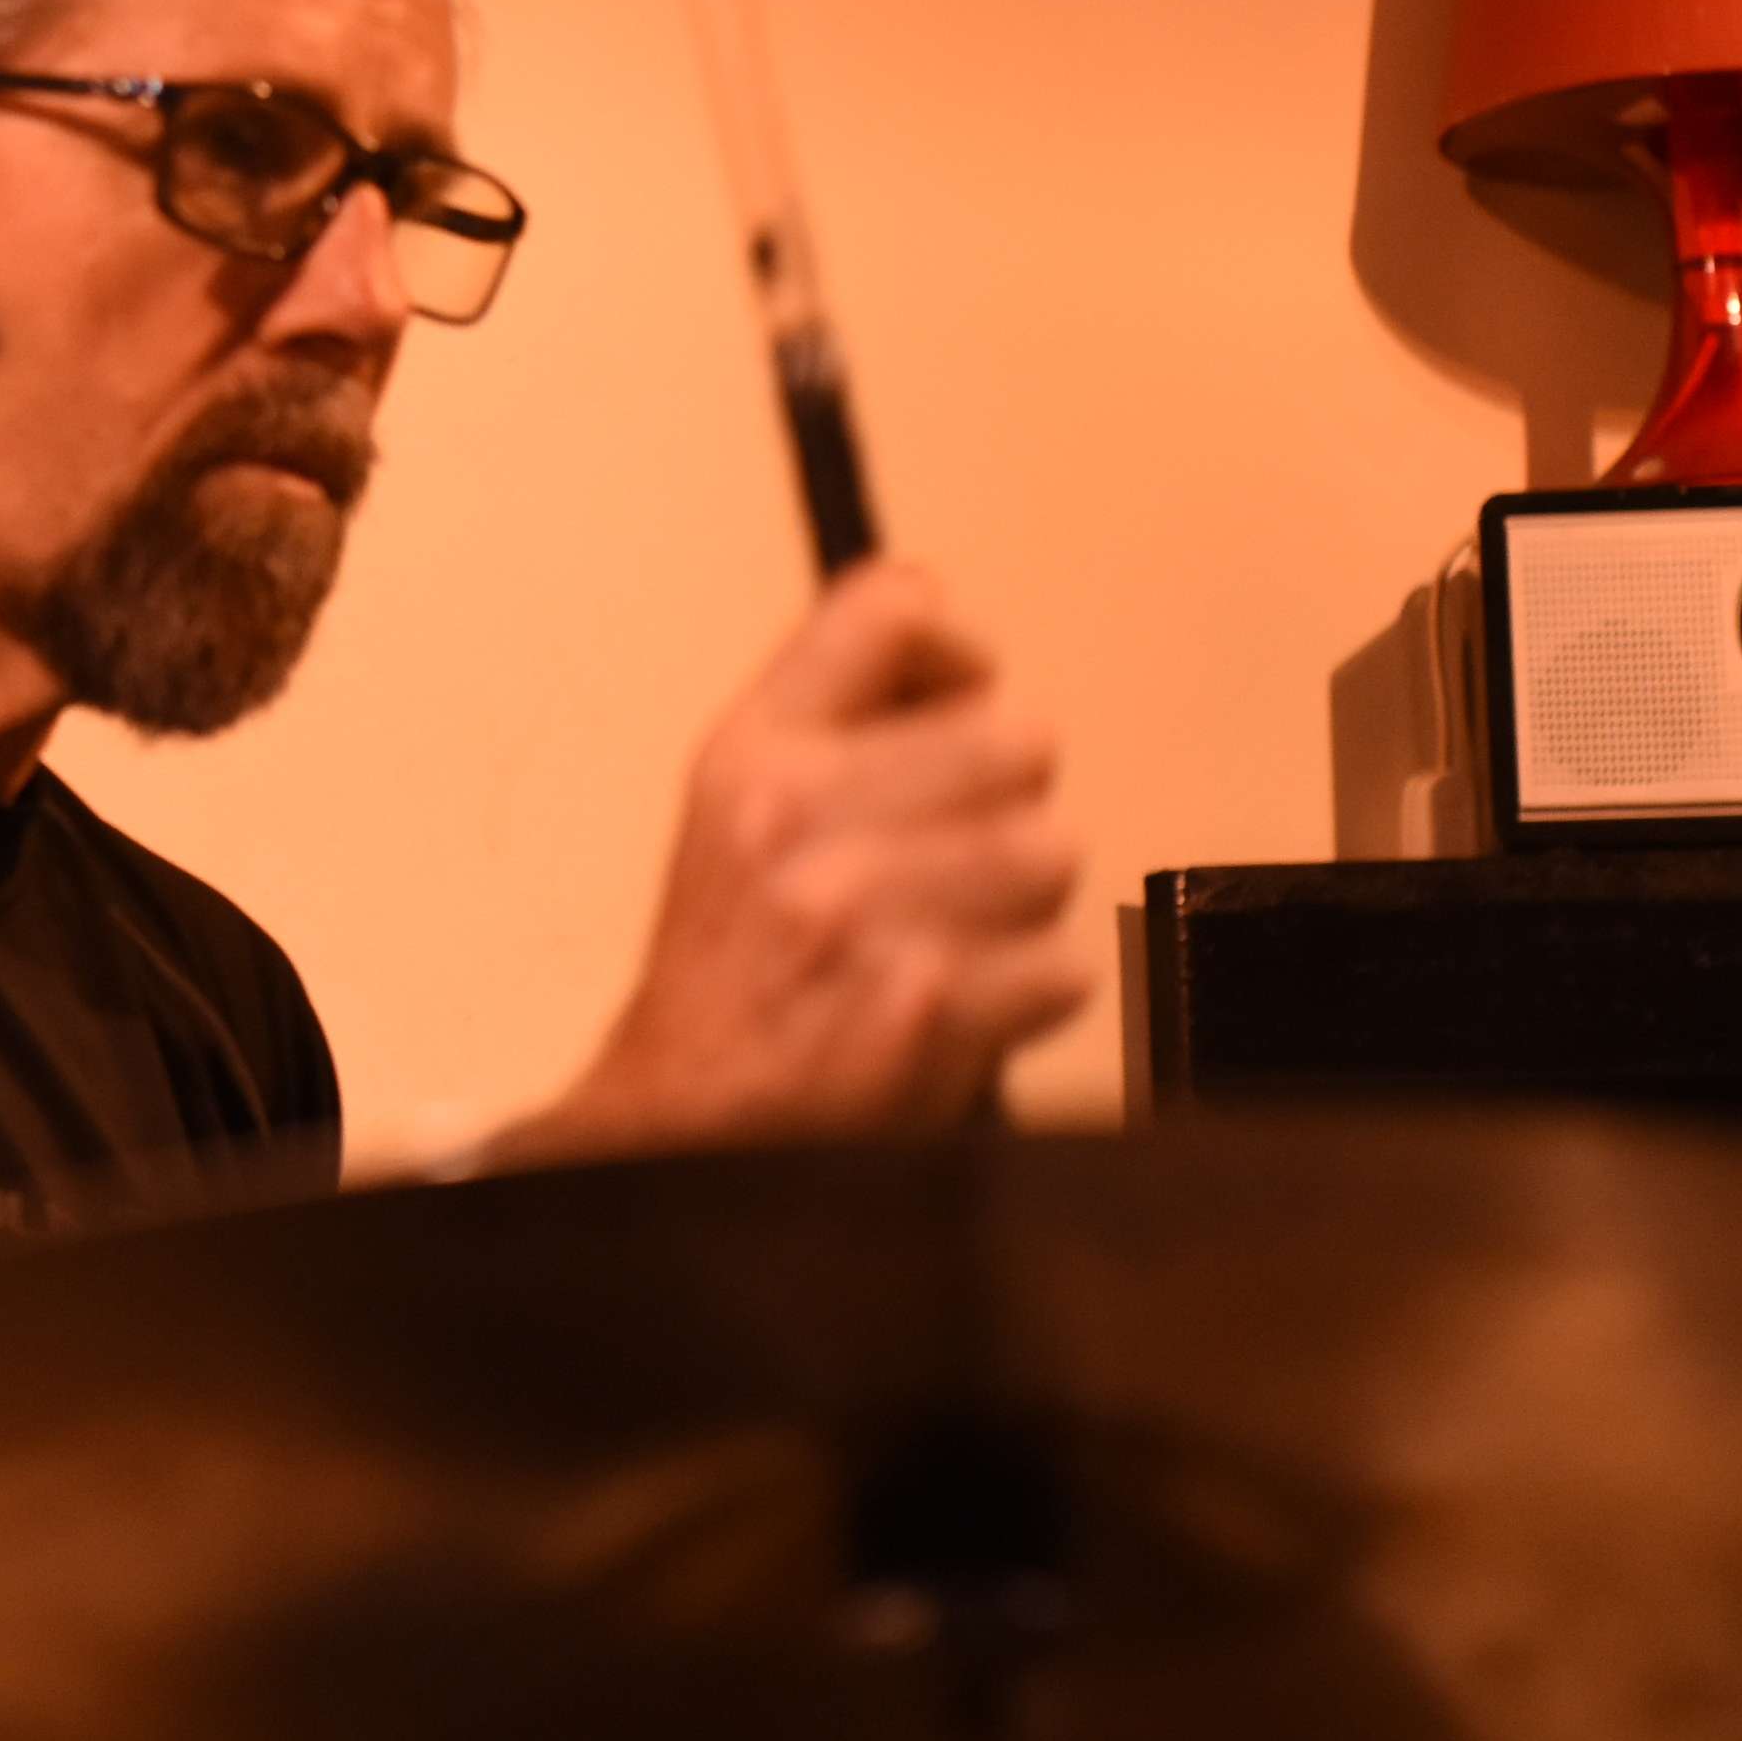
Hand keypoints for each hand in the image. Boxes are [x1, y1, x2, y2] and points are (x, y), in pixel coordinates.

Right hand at [524, 561, 1084, 1151]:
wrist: (679, 1131)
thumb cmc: (726, 979)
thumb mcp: (735, 813)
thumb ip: (832, 724)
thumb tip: (959, 666)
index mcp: (753, 752)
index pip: (890, 609)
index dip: (956, 652)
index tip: (956, 702)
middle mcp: (798, 815)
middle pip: (1016, 738)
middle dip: (1008, 805)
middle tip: (956, 862)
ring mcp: (860, 909)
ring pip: (1050, 852)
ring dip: (1023, 910)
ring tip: (954, 942)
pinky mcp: (924, 1003)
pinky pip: (1062, 969)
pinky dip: (1031, 1000)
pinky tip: (965, 1011)